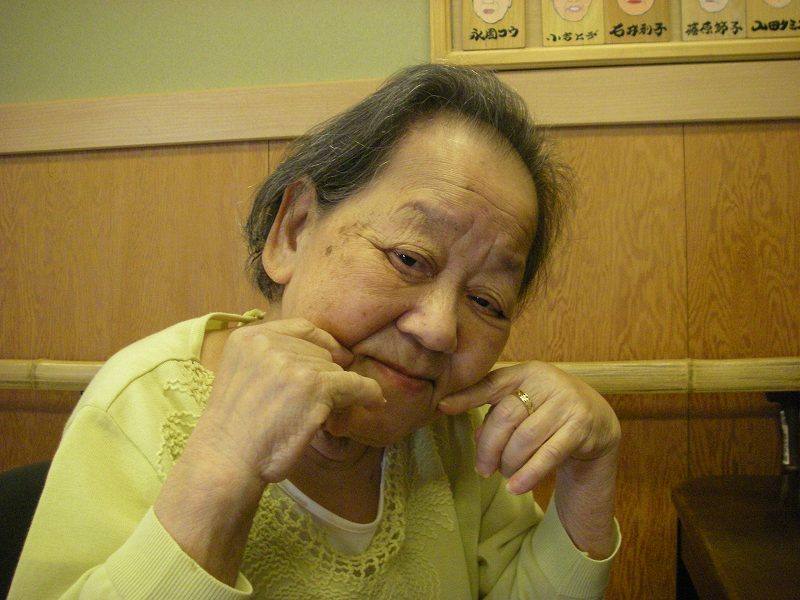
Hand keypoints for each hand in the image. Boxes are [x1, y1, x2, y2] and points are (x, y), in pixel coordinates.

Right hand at [190, 318, 384, 484]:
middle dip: (325, 376)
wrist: (226, 462)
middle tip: (319, 405)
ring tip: (320, 417)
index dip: (324, 343)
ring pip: (336, 371)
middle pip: (320, 351)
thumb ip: (273, 359)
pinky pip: (355, 384)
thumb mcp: (244, 376)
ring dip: (337, 394)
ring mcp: (291, 362)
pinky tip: (375, 401)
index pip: (301, 328)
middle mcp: (269, 343)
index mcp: (249, 337)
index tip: (337, 358)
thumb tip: (330, 354)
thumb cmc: (236, 431)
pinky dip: (368, 394)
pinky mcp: (314, 385)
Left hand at [438, 361, 619, 494]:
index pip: (492, 383)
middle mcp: (548, 382)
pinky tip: (515, 488)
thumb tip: (475, 438)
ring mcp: (567, 403)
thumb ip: (498, 414)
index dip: (466, 396)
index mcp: (527, 372)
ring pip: (525, 439)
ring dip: (509, 463)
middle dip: (489, 447)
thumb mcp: (524, 402)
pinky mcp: (581, 428)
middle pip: (506, 416)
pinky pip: (548, 455)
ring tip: (504, 475)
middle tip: (482, 468)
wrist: (597, 419)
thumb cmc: (548, 410)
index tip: (442, 407)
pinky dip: (528, 474)